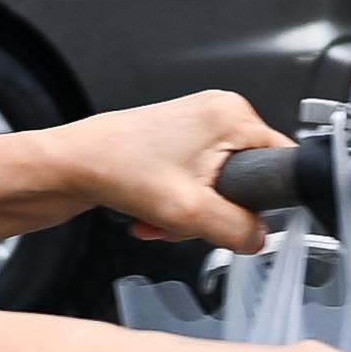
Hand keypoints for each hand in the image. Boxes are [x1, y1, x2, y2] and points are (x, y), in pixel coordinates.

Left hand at [23, 90, 282, 254]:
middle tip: (185, 221)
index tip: (237, 218)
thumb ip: (238, 230)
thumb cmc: (115, 169)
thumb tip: (260, 239)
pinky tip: (155, 212)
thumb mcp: (189, 212)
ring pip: (221, 187)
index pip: (281, 164)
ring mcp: (200, 123)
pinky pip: (200, 182)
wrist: (69, 166)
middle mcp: (220, 111)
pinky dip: (180, 204)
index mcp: (233, 115)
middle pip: (248, 180)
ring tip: (162, 218)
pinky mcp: (182, 138)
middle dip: (217, 212)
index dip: (262, 201)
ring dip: (193, 213)